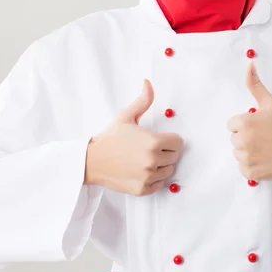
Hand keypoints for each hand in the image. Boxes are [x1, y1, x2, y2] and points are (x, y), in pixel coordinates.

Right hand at [85, 79, 183, 195]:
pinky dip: (153, 179)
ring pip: (168, 171)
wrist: (92, 161)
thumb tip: (147, 83)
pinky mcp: (142, 189)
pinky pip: (159, 185)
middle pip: (174, 157)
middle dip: (165, 152)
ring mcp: (148, 177)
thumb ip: (143, 101)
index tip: (158, 139)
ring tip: (143, 159)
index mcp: (153, 142)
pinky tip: (141, 171)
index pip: (178, 142)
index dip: (170, 139)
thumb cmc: (110, 138)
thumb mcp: (126, 116)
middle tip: (148, 149)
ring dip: (160, 166)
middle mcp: (153, 161)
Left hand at [227, 61, 271, 181]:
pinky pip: (243, 168)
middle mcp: (241, 142)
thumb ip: (255, 85)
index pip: (232, 124)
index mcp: (243, 124)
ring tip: (266, 149)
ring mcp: (245, 159)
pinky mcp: (250, 173)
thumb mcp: (271, 103)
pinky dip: (252, 165)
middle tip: (265, 137)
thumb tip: (249, 65)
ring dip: (248, 152)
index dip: (245, 124)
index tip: (259, 126)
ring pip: (238, 153)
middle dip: (247, 137)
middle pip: (234, 139)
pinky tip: (265, 159)